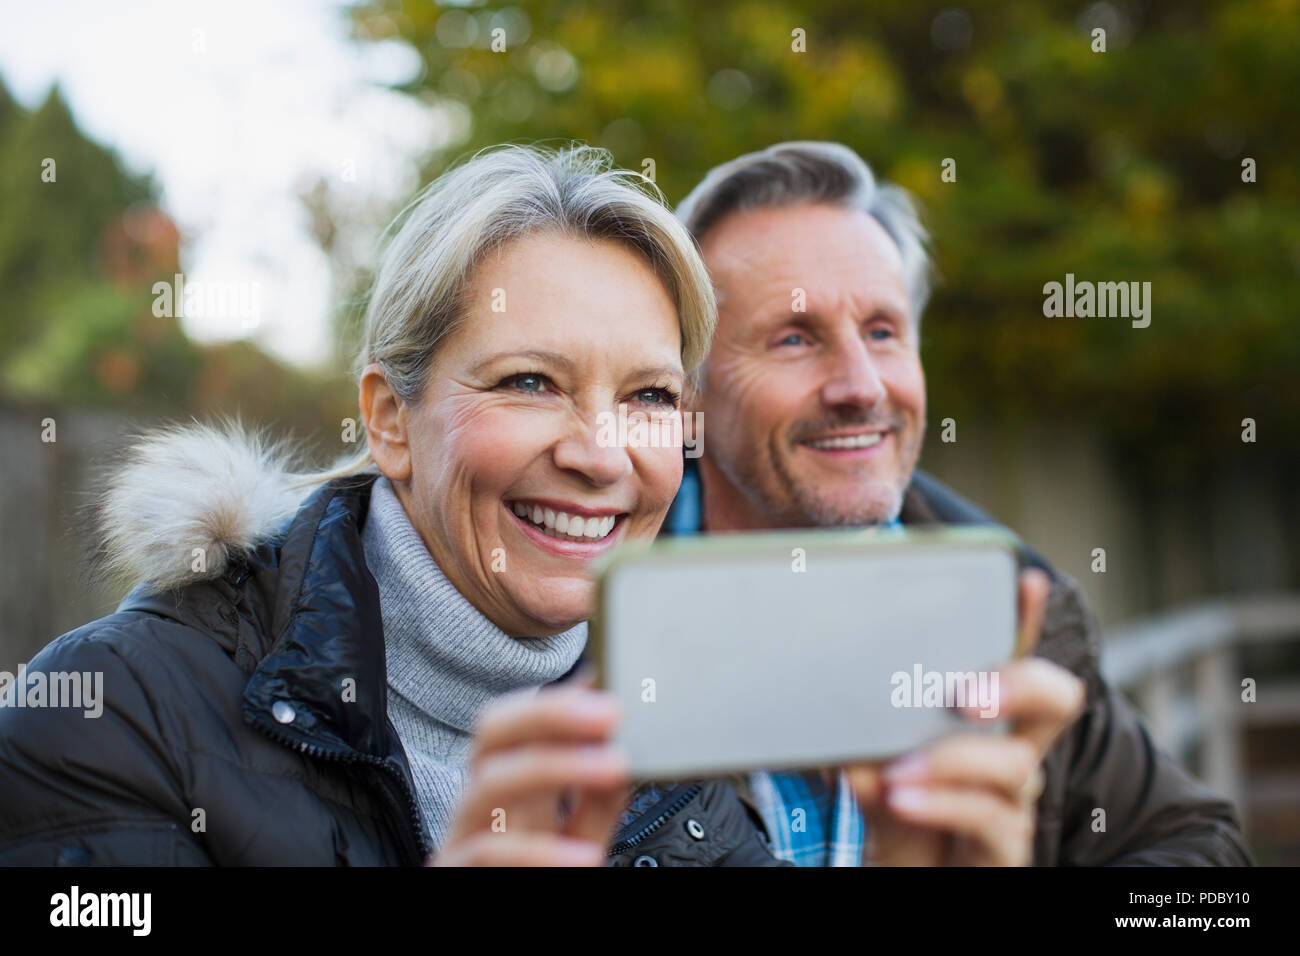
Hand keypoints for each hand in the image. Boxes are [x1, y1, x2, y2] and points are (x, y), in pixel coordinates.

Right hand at [429, 679, 629, 865]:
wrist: (510, 952)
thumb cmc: (540, 883)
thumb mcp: (580, 842)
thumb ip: (600, 799)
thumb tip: (628, 745)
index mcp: (510, 790)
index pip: (520, 725)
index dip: (559, 702)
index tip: (610, 694)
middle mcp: (481, 806)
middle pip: (491, 735)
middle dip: (548, 714)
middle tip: (608, 713)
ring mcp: (462, 841)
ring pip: (487, 785)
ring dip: (552, 767)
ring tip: (612, 767)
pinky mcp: (454, 877)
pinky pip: (486, 854)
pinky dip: (537, 853)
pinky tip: (581, 857)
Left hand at [846, 569, 1085, 864]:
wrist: (905, 878)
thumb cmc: (897, 811)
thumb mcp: (868, 767)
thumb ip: (852, 743)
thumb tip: (828, 716)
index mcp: (983, 718)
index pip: (1013, 657)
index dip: (1027, 620)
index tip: (1026, 580)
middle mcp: (1011, 751)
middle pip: (1055, 700)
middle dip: (1018, 682)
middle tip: (964, 692)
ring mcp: (1013, 800)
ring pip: (1014, 765)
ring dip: (951, 760)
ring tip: (895, 772)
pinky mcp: (1004, 845)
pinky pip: (988, 817)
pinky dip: (943, 802)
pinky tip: (901, 797)